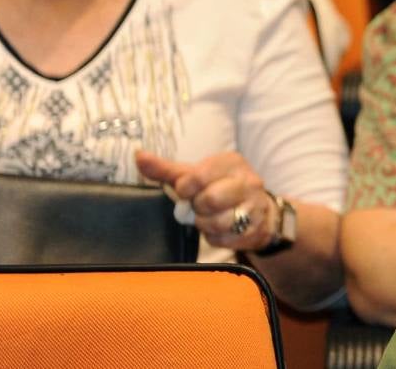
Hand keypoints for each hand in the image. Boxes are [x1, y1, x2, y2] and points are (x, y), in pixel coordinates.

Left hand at [135, 150, 277, 251]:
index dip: (185, 188)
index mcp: (231, 162)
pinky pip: (224, 239)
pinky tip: (218, 228)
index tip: (185, 190)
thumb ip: (166, 168)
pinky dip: (215, 237)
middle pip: (210, 200)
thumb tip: (138, 156)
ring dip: (205, 223)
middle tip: (199, 205)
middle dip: (197, 207)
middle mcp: (248, 182)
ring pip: (218, 222)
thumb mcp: (196, 174)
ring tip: (208, 216)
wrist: (257, 209)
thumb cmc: (219, 186)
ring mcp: (254, 207)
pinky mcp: (254, 230)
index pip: (199, 176)